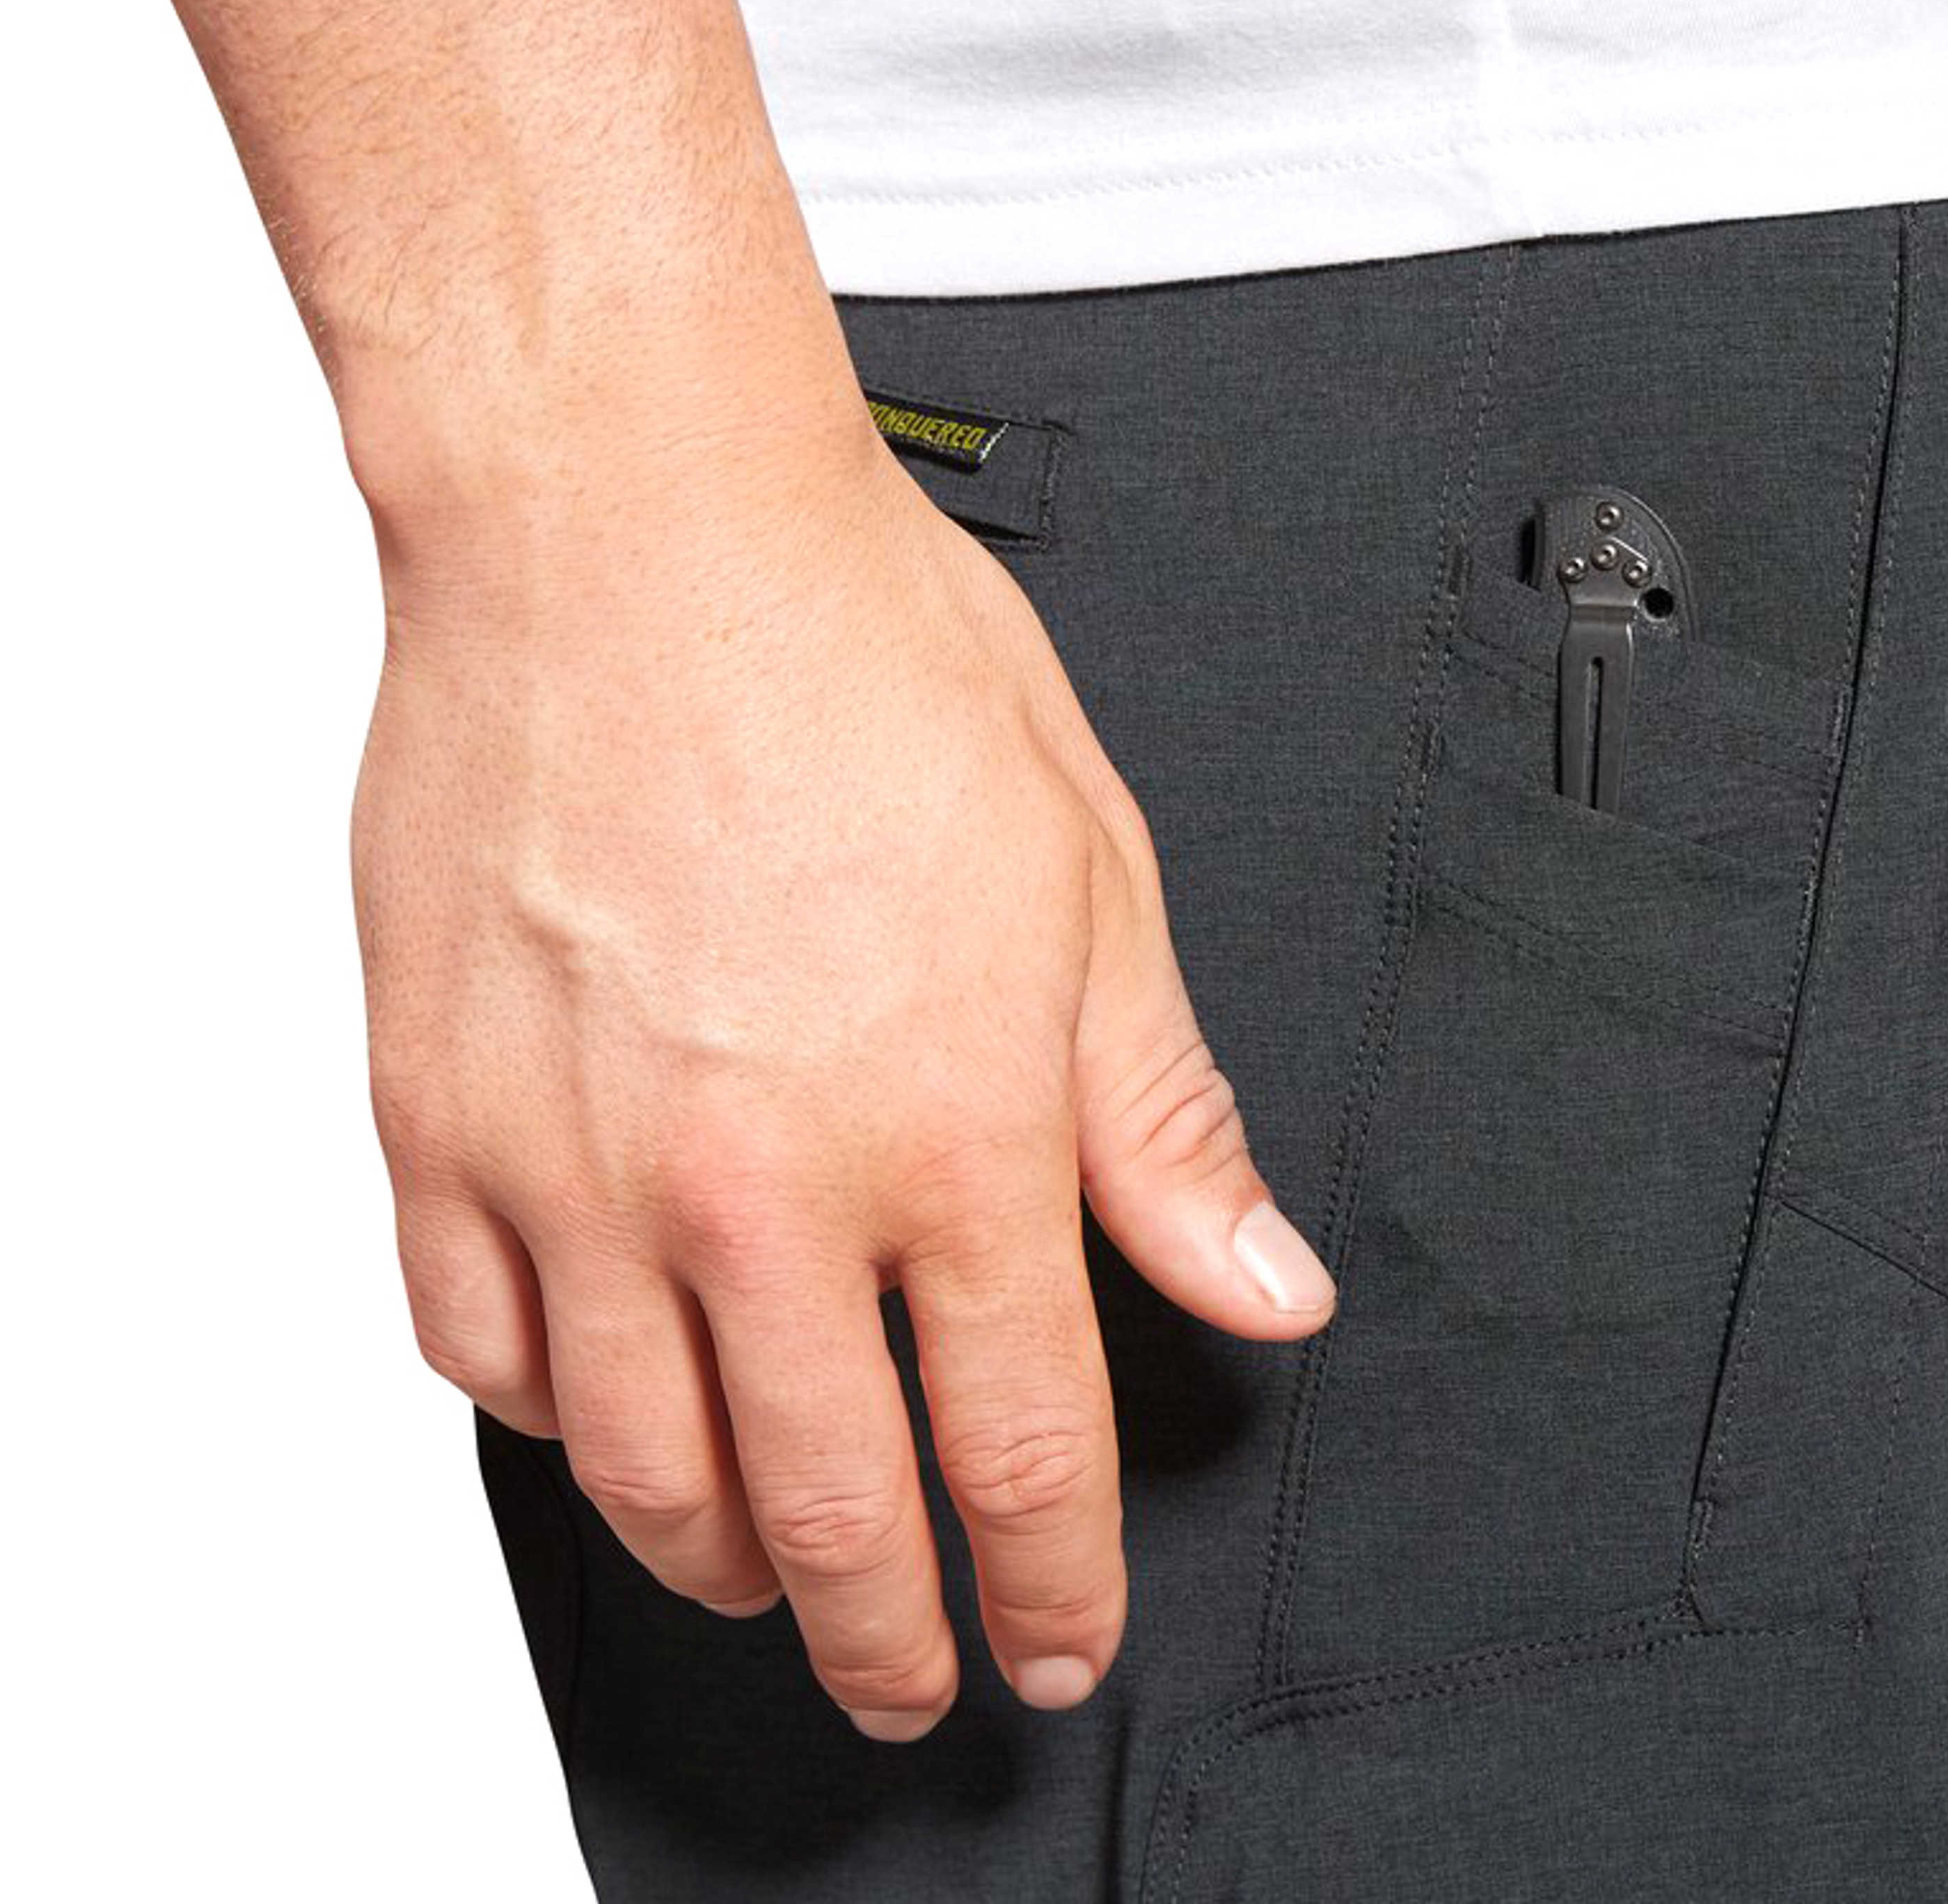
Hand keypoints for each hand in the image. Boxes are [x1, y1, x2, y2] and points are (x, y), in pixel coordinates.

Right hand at [355, 442, 1333, 1738]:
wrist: (627, 515)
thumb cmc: (858, 656)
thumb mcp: (1089, 876)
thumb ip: (1163, 1117)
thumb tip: (1260, 1282)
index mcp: (952, 1128)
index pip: (1024, 1449)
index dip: (1053, 1588)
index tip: (1059, 1646)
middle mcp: (759, 1182)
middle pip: (831, 1513)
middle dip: (893, 1639)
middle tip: (918, 1684)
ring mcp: (575, 1165)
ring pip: (642, 1472)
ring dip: (724, 1566)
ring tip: (770, 1585)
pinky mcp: (436, 1120)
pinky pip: (477, 1354)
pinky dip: (550, 1422)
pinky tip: (602, 1414)